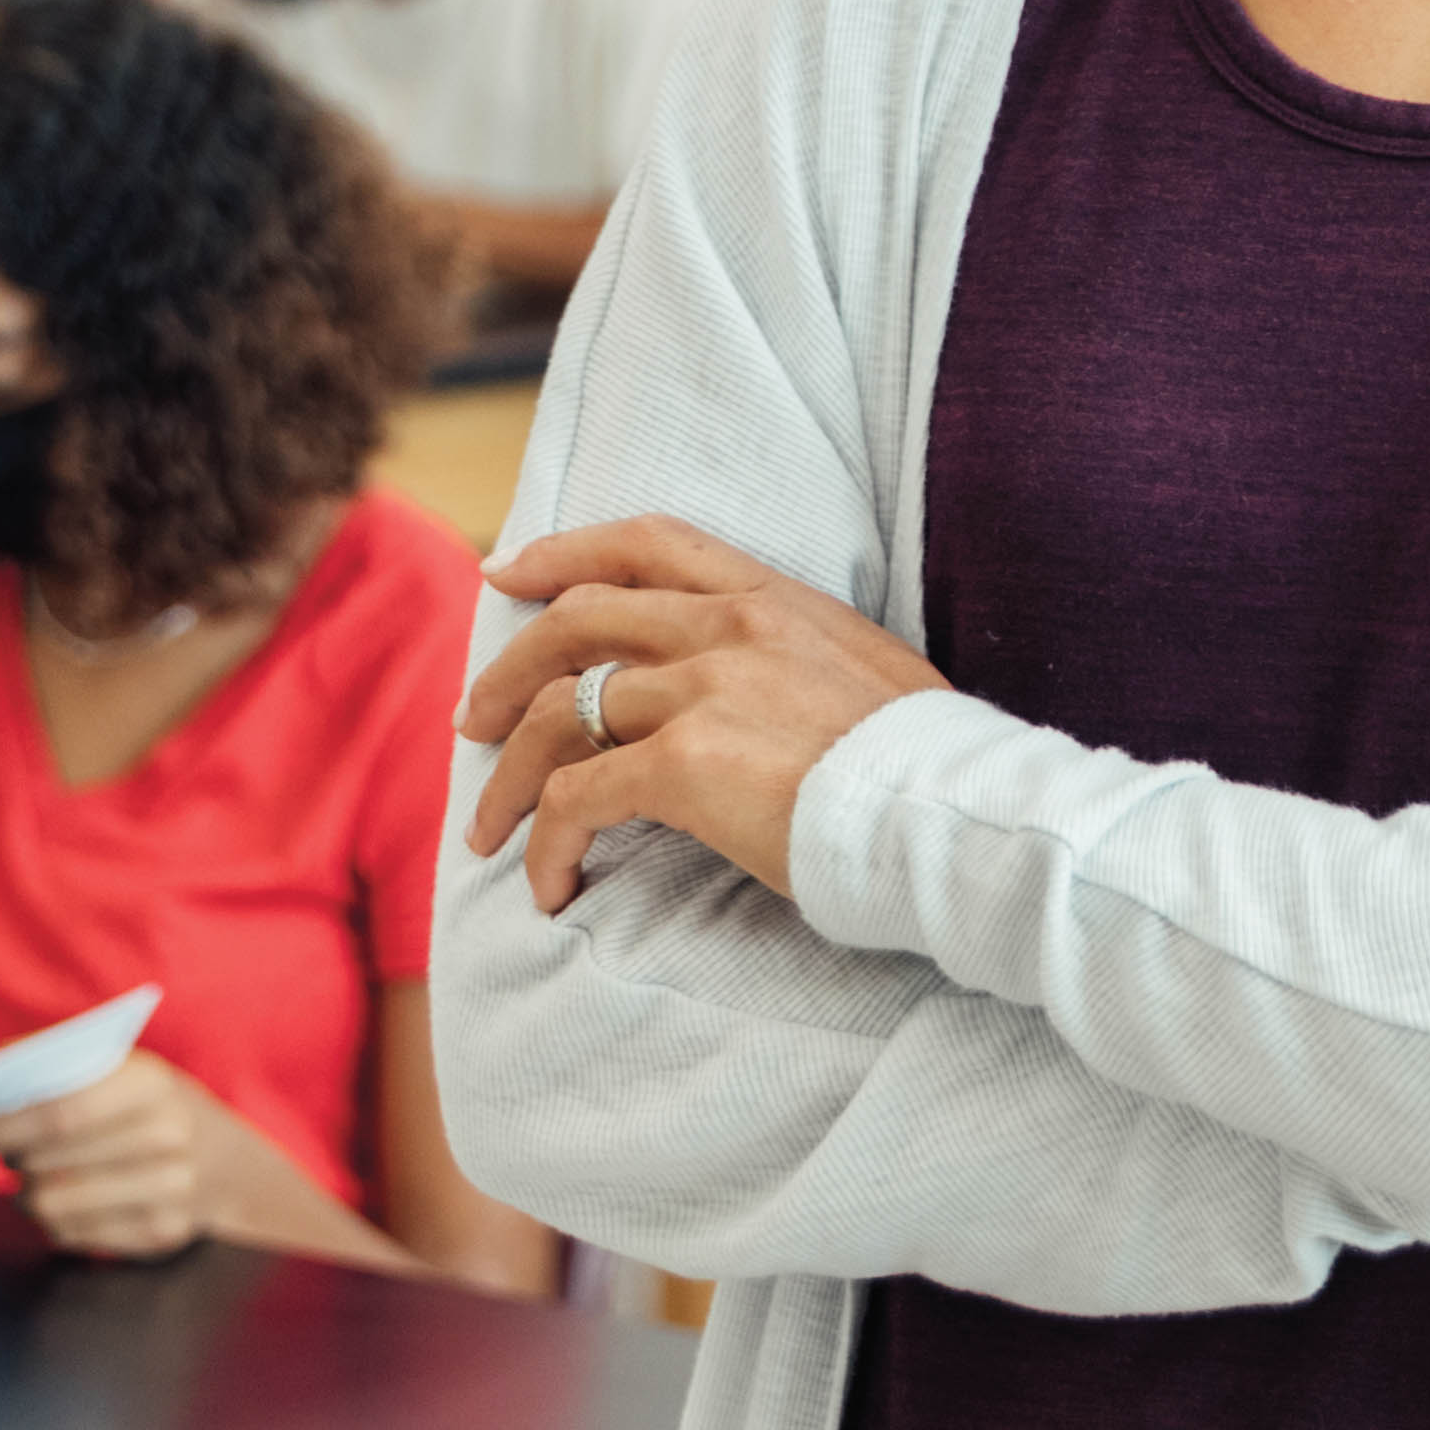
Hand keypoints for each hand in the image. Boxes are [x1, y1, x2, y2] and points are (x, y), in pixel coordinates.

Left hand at [0, 1052, 234, 1261]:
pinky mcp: (158, 1236)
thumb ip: (50, 1062)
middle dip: (2, 1157)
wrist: (227, 1163)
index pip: (57, 1110)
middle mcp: (168, 1139)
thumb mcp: (118, 1066)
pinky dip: (53, 1218)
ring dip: (25, 1191)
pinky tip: (69, 1195)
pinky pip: (71, 1236)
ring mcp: (169, 1193)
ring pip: (52, 1206)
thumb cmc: (149, 1105)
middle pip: (48, 1163)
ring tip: (33, 1171)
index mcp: (151, 1083)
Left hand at [461, 517, 949, 915]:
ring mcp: (703, 688)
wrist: (955, 814)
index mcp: (775, 598)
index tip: (508, 570)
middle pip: (577, 619)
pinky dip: (546, 844)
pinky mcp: (684, 762)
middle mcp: (729, 626)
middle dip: (509, 670)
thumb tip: (771, 700)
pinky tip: (551, 887)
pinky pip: (577, 799)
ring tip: (489, 832)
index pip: (649, 542)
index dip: (566, 550)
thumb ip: (800, 664)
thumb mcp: (870, 675)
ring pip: (561, 716)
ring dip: (510, 778)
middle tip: (474, 721)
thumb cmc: (931, 769)